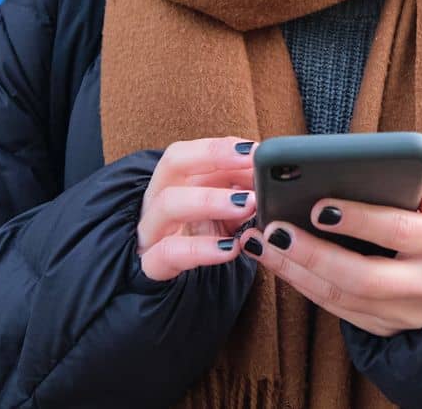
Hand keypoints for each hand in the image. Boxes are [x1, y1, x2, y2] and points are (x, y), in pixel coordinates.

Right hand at [136, 136, 257, 281]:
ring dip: (210, 200)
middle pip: (173, 163)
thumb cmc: (199, 234)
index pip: (189, 150)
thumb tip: (270, 177)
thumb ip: (240, 189)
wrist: (169, 274)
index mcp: (172, 180)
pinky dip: (200, 249)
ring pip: (168, 204)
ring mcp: (151, 231)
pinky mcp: (151, 266)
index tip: (254, 150)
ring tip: (247, 205)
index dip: (219, 146)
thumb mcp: (220, 209)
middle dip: (214, 158)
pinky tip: (230, 248)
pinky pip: (169, 253)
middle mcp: (157, 198)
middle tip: (253, 168)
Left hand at [244, 169, 421, 336]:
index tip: (318, 207)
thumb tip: (419, 182)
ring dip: (296, 271)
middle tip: (275, 230)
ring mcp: (407, 313)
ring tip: (263, 242)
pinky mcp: (386, 327)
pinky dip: (304, 286)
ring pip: (344, 298)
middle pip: (364, 277)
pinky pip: (338, 310)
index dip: (359, 220)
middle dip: (314, 254)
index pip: (400, 231)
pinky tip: (278, 261)